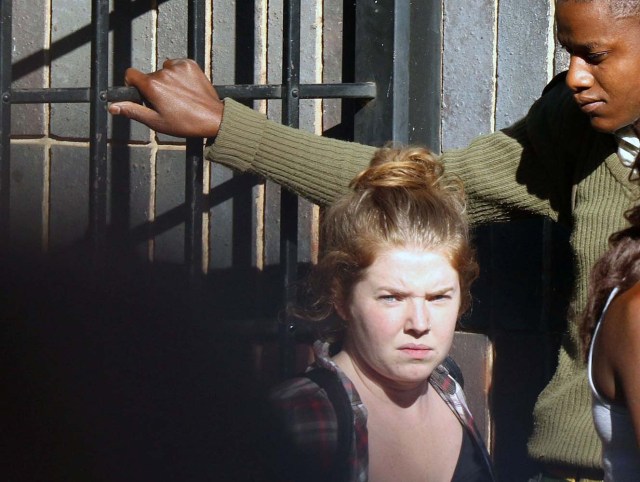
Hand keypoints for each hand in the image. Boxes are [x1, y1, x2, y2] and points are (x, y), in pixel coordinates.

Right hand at [108, 58, 222, 137]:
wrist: (213, 118)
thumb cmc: (185, 123)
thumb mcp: (156, 122)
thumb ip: (133, 111)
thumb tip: (113, 107)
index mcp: (153, 86)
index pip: (130, 74)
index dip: (132, 84)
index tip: (141, 94)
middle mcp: (164, 72)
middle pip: (149, 75)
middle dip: (154, 87)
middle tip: (168, 103)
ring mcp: (178, 67)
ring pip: (164, 70)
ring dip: (167, 80)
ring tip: (179, 97)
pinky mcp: (190, 64)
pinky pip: (177, 65)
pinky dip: (179, 74)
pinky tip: (186, 88)